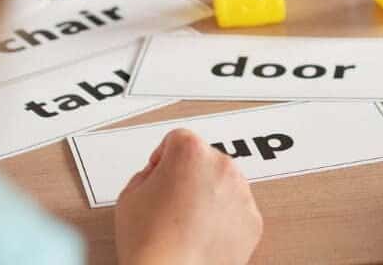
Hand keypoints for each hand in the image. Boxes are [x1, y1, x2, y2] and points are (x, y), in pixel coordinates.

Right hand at [115, 128, 263, 264]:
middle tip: (170, 203)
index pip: (177, 139)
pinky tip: (202, 234)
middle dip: (188, 176)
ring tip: (185, 223)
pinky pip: (236, 211)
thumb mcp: (129, 195)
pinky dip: (224, 219)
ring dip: (208, 196)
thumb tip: (159, 176)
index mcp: (191, 152)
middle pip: (204, 159)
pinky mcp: (253, 221)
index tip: (160, 173)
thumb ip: (148, 173)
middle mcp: (222, 166)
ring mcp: (242, 194)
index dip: (163, 158)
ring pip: (224, 184)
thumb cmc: (150, 243)